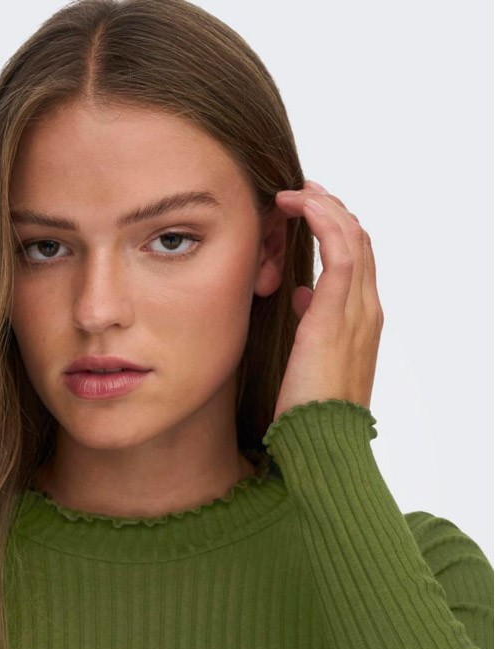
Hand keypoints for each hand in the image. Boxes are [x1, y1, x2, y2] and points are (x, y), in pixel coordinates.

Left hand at [271, 180, 382, 422]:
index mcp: (361, 321)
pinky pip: (341, 252)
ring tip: (295, 193)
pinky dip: (324, 222)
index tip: (305, 210)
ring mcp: (358, 312)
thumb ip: (312, 323)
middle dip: (330, 209)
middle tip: (300, 191)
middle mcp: (367, 311)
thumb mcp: (309, 357)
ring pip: (353, 238)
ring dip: (325, 207)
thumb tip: (301, 297)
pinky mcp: (338, 316)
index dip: (333, 228)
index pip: (356, 259)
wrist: (320, 442)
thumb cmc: (309, 410)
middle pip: (359, 240)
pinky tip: (303, 206)